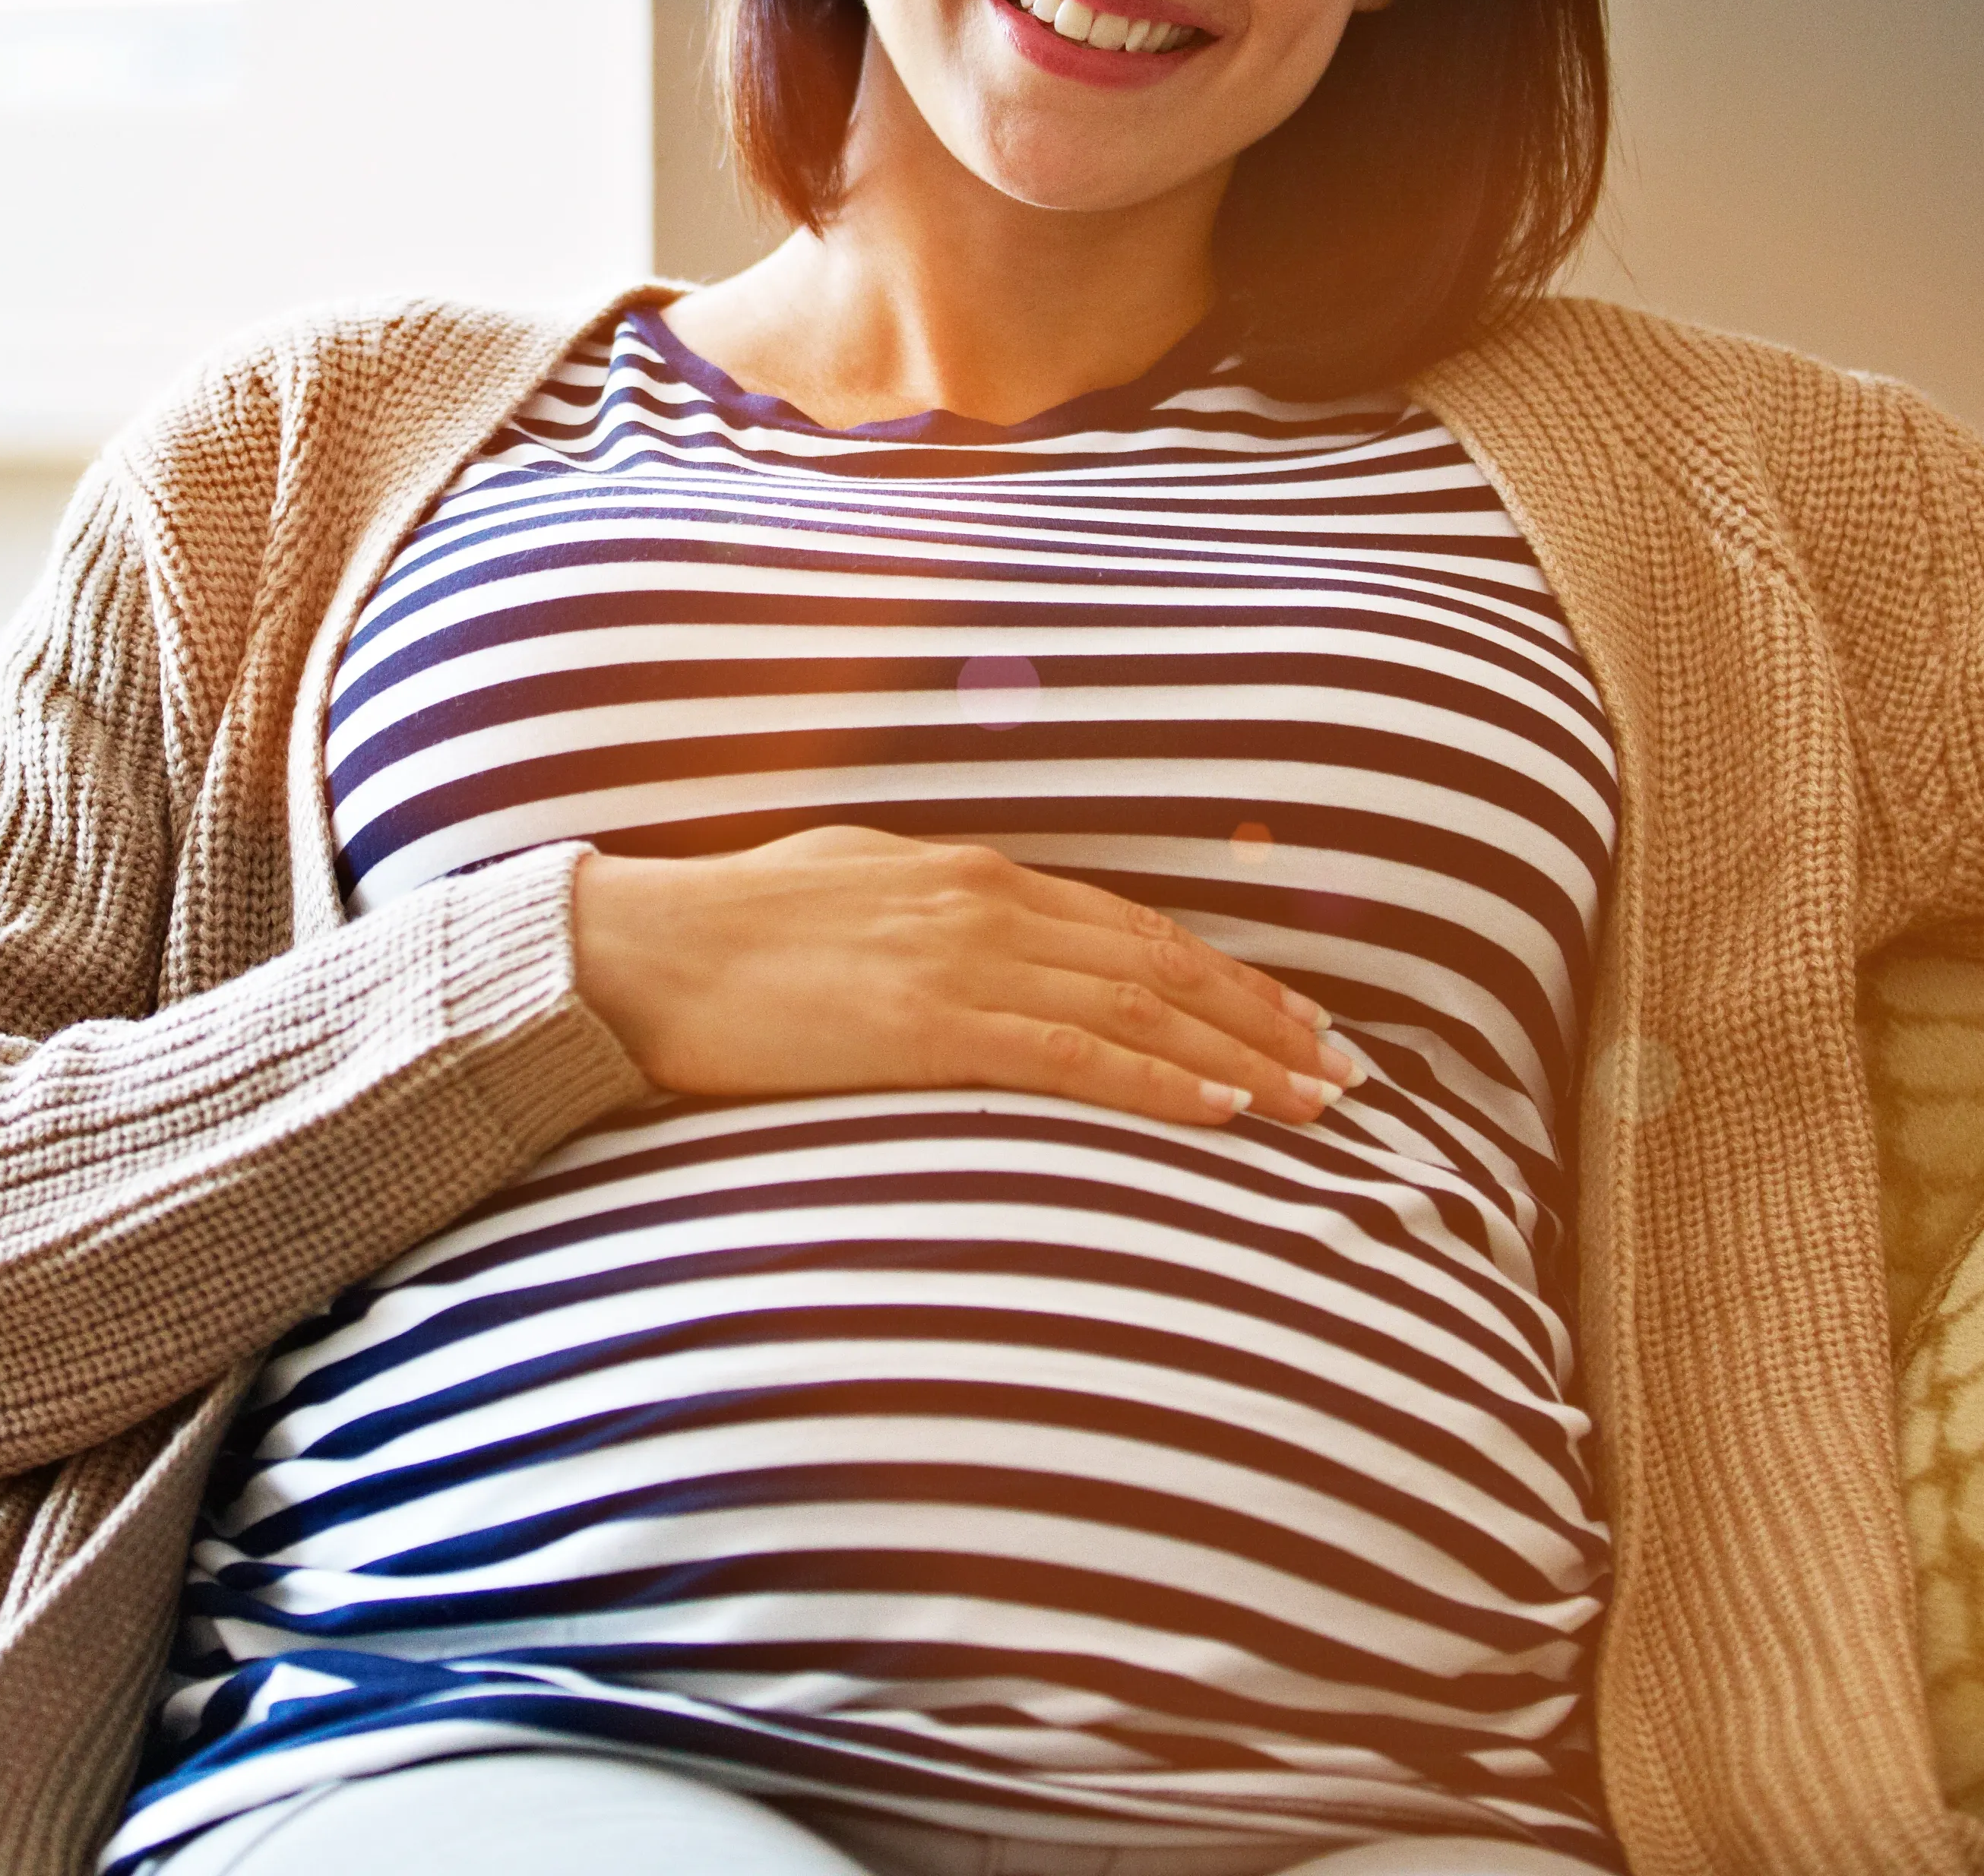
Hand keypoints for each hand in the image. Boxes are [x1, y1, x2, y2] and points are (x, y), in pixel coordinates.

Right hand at [568, 826, 1359, 1126]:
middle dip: (1264, 1017)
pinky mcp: (928, 1022)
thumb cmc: (731, 930)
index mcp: (973, 872)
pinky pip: (1071, 1055)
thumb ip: (935, 916)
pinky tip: (1221, 1111)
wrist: (638, 950)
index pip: (1134, 927)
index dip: (1225, 975)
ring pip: (1138, 1007)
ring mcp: (962, 957)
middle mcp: (987, 901)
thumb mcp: (854, 891)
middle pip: (1161, 963)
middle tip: (1345, 1068)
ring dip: (1239, 1056)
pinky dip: (1157, 1081)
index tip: (1296, 1016)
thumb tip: (989, 948)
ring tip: (1314, 1099)